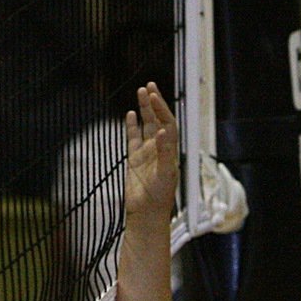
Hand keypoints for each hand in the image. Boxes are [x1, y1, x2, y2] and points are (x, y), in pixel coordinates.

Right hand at [124, 82, 178, 216]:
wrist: (146, 214)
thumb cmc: (159, 198)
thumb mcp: (164, 175)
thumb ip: (164, 153)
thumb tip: (160, 131)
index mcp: (170, 152)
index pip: (168, 125)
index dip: (162, 110)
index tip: (155, 96)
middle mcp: (159, 150)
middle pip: (158, 121)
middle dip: (155, 103)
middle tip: (150, 85)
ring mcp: (146, 154)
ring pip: (145, 126)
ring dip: (144, 110)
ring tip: (141, 91)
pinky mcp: (134, 160)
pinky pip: (133, 138)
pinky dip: (132, 126)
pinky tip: (130, 114)